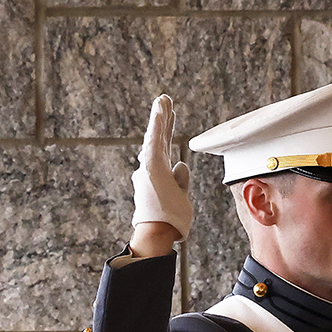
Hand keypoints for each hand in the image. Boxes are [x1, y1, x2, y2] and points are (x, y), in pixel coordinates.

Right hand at [131, 94, 192, 244]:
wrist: (159, 232)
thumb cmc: (169, 220)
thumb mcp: (180, 196)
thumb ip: (181, 180)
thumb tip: (182, 163)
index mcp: (160, 175)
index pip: (165, 148)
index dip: (167, 130)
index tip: (169, 116)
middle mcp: (152, 168)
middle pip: (160, 138)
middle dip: (163, 118)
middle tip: (164, 100)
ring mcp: (150, 167)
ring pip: (156, 135)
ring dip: (159, 115)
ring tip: (162, 99)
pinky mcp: (151, 165)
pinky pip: (155, 140)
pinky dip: (158, 124)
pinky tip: (160, 109)